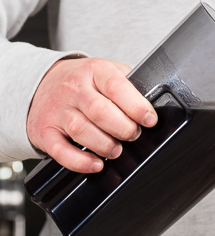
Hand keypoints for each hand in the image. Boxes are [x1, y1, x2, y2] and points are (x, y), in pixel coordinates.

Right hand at [27, 58, 157, 173]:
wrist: (43, 81)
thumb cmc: (85, 81)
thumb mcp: (107, 72)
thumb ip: (128, 85)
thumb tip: (151, 106)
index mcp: (95, 71)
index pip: (117, 87)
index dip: (137, 106)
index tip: (150, 120)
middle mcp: (74, 89)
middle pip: (100, 111)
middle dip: (124, 128)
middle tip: (133, 135)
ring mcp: (58, 110)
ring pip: (81, 130)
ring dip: (105, 145)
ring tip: (116, 150)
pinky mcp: (45, 131)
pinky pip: (60, 150)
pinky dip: (80, 162)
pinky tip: (96, 164)